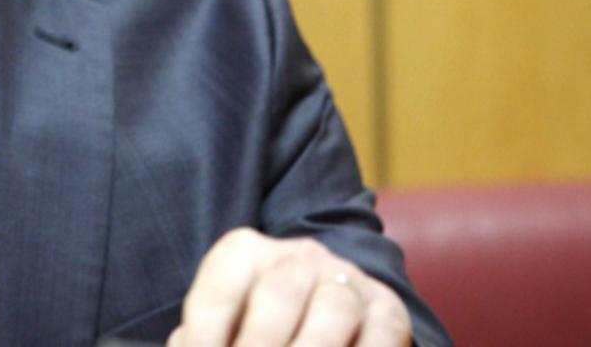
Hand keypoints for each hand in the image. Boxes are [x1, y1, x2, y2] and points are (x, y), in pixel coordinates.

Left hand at [166, 229, 411, 346]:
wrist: (322, 307)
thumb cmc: (256, 329)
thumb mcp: (225, 327)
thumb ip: (201, 341)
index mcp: (246, 252)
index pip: (223, 284)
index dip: (206, 332)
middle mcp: (299, 256)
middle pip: (279, 292)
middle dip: (258, 346)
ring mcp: (348, 280)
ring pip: (334, 307)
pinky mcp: (389, 312)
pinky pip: (380, 337)